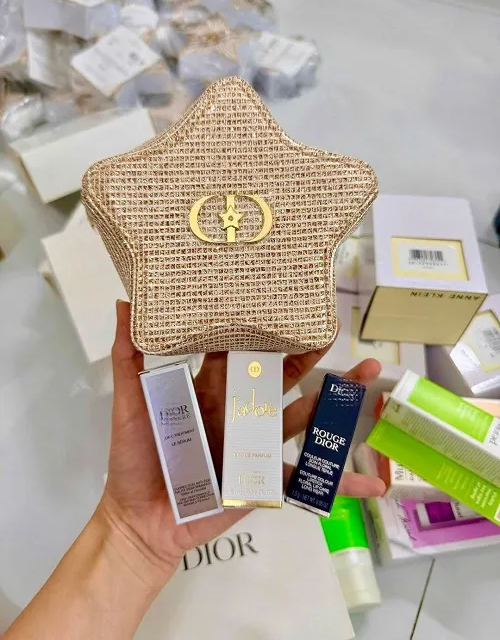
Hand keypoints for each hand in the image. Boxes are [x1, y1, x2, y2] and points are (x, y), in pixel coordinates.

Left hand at [97, 300, 384, 592]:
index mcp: (210, 389)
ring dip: (336, 401)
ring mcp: (255, 445)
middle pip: (280, 378)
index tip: (283, 304)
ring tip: (368, 376)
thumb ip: (128, 358)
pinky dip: (338, 482)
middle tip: (334, 330)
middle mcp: (238, 412)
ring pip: (303, 418)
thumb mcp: (130, 404)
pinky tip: (372, 483)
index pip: (241, 351)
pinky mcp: (265, 480)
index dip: (262, 328)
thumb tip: (126, 304)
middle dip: (310, 355)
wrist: (140, 521)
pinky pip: (305, 480)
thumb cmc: (135, 459)